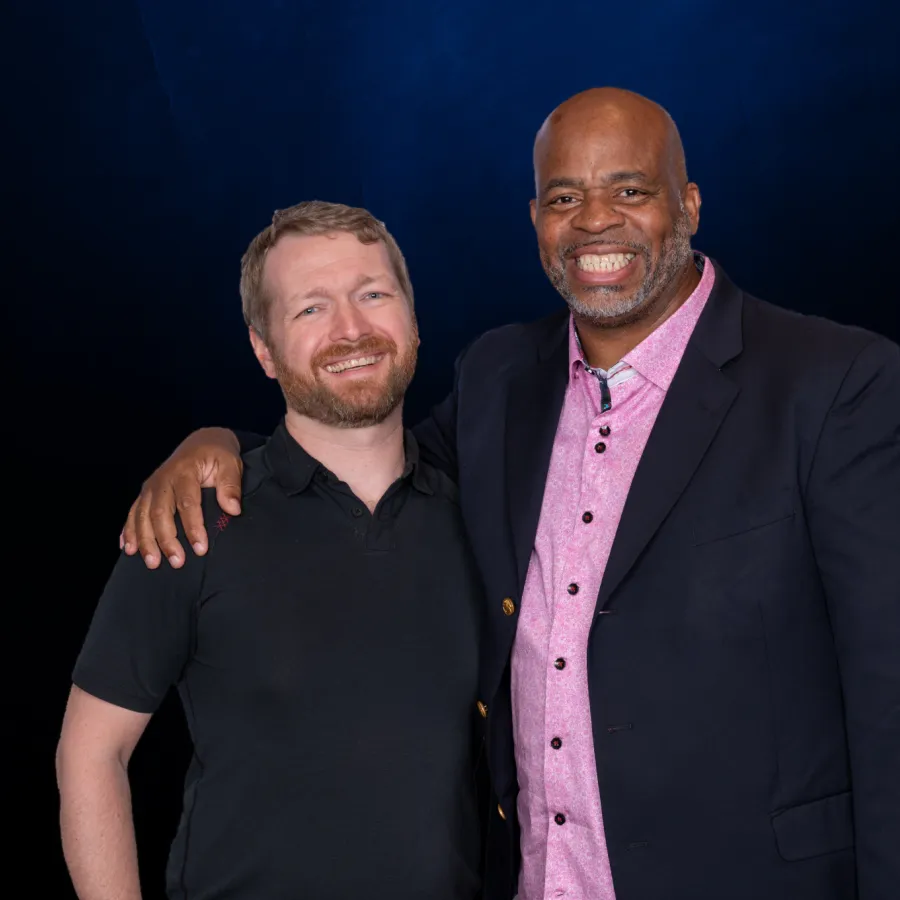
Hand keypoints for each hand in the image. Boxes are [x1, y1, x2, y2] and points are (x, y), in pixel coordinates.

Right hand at [120, 428, 242, 568]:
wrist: (202, 441)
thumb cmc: (217, 455)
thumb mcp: (230, 464)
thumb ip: (231, 485)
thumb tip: (233, 509)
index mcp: (184, 471)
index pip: (187, 503)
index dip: (193, 527)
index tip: (201, 548)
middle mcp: (163, 479)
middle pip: (160, 513)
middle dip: (167, 540)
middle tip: (177, 562)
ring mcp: (151, 486)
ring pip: (142, 516)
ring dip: (145, 541)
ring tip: (152, 562)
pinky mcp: (146, 493)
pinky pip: (133, 512)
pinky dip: (128, 531)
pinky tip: (128, 548)